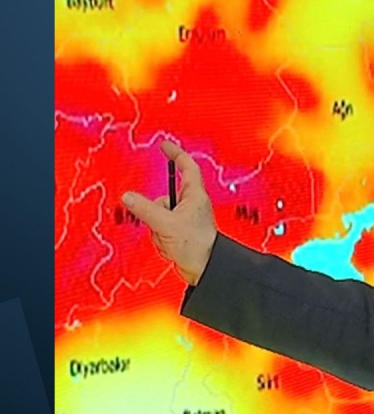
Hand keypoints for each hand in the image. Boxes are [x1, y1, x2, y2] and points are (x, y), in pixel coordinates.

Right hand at [122, 140, 218, 285]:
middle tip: (160, 222)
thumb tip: (128, 197)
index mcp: (195, 195)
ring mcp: (184, 220)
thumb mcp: (166, 223)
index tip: (164, 145)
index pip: (186, 166)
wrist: (205, 269)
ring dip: (158, 230)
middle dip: (155, 213)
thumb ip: (145, 209)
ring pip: (157, 216)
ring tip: (170, 239)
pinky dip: (160, 239)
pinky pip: (159, 231)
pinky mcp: (179, 234)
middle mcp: (191, 205)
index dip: (175, 154)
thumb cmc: (197, 245)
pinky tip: (170, 247)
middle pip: (162, 198)